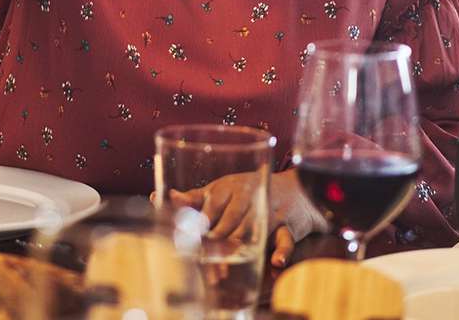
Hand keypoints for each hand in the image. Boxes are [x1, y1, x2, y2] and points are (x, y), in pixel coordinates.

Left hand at [165, 168, 327, 268]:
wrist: (294, 187)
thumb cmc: (247, 189)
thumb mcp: (220, 189)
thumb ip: (195, 197)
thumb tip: (164, 195)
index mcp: (228, 187)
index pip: (211, 207)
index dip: (199, 226)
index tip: (187, 242)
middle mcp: (248, 196)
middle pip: (228, 223)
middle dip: (214, 244)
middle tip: (200, 262)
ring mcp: (268, 211)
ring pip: (250, 232)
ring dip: (236, 252)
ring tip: (221, 272)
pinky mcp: (287, 225)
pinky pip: (285, 239)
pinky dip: (281, 251)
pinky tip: (275, 263)